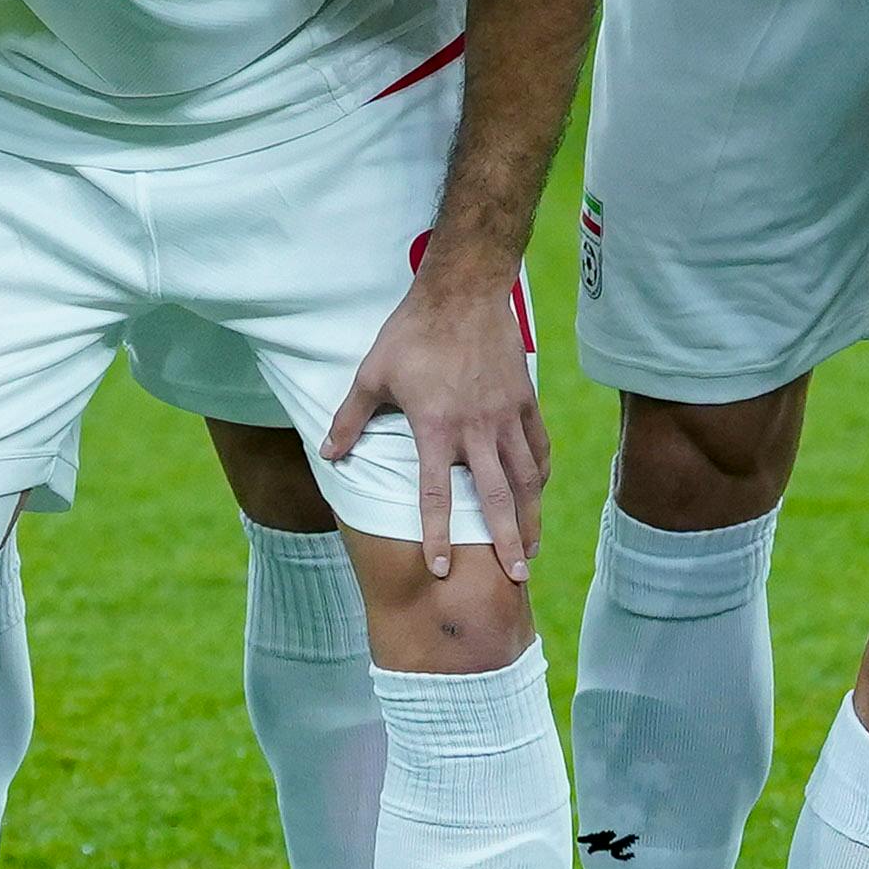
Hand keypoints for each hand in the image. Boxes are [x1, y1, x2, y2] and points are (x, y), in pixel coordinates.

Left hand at [328, 253, 546, 581]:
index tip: (441, 568)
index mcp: (436, 428)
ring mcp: (506, 416)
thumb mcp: (372, 373)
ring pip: (525, 478)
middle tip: (514, 579)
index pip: (435, 495)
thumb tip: (328, 455)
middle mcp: (476, 430)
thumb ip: (350, 418)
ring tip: (531, 550)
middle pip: (495, 498)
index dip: (437, 535)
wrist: (464, 290)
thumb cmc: (413, 332)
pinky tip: (540, 493)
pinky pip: (538, 446)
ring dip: (529, 517)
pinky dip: (540, 474)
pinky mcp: (525, 400)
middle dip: (505, 542)